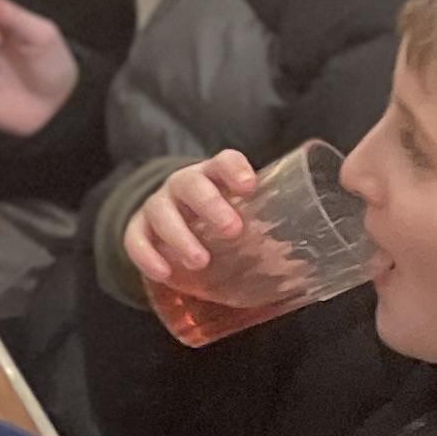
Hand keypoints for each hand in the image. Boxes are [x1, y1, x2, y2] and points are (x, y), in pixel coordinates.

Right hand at [119, 149, 258, 292]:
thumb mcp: (239, 221)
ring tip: (200, 262)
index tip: (249, 187)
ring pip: (161, 210)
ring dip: (180, 236)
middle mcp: (183, 184)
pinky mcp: (138, 229)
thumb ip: (264, 237)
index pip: (223, 161)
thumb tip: (301, 268)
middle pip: (191, 183)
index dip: (235, 169)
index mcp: (214, 177)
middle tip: (232, 231)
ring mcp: (157, 205)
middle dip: (211, 205)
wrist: (169, 224)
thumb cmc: (216, 223)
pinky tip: (164, 274)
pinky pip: (135, 239)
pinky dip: (147, 256)